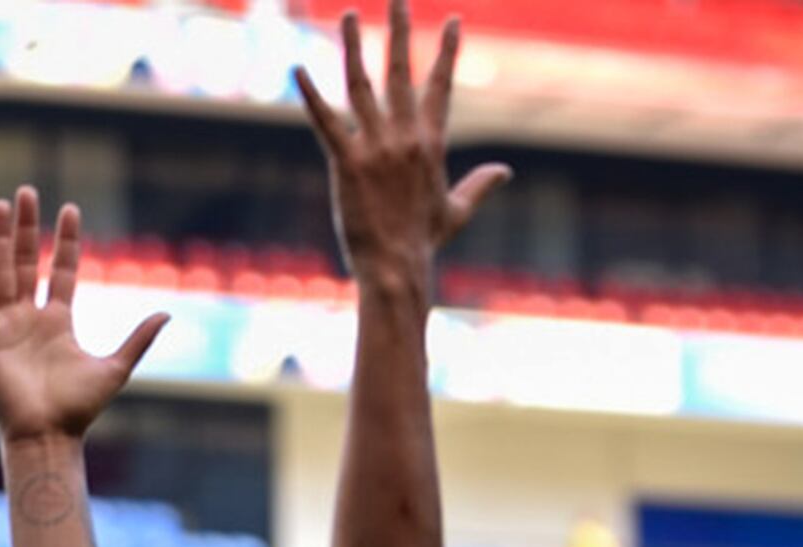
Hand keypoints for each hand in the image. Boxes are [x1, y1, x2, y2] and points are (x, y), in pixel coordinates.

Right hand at [0, 188, 165, 448]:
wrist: (47, 435)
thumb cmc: (79, 409)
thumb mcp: (115, 367)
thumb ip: (139, 339)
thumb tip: (168, 314)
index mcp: (57, 323)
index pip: (60, 271)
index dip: (64, 241)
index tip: (70, 209)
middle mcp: (29, 319)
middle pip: (25, 262)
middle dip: (25, 227)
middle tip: (26, 192)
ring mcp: (5, 327)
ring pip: (2, 272)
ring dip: (0, 238)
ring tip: (1, 204)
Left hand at [294, 4, 508, 288]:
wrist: (397, 266)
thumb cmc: (424, 242)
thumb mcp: (457, 210)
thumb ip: (480, 185)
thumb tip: (505, 172)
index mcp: (431, 143)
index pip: (441, 86)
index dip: (448, 52)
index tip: (454, 21)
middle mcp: (405, 137)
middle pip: (401, 72)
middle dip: (399, 31)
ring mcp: (375, 148)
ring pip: (361, 86)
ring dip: (354, 47)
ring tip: (348, 15)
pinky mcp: (347, 163)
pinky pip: (325, 122)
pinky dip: (310, 95)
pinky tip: (297, 68)